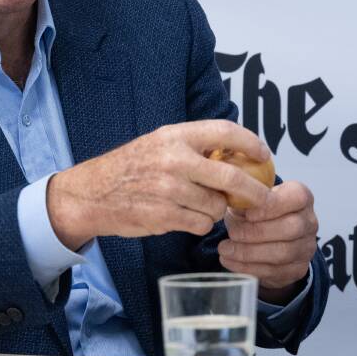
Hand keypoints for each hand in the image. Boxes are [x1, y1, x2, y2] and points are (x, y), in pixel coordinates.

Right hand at [46, 120, 271, 249]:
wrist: (93, 193)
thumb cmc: (130, 167)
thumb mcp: (159, 143)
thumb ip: (194, 147)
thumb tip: (238, 157)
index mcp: (175, 136)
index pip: (225, 131)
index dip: (251, 143)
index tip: (264, 155)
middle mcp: (174, 160)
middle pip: (232, 176)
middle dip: (254, 191)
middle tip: (263, 197)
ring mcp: (170, 190)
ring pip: (218, 205)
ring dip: (217, 209)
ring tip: (199, 204)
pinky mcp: (165, 216)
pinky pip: (202, 224)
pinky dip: (200, 223)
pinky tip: (185, 216)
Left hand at [217, 181, 317, 303]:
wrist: (268, 237)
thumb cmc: (257, 211)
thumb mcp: (252, 198)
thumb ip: (245, 198)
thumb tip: (230, 200)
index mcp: (301, 197)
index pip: (296, 197)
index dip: (271, 206)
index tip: (246, 213)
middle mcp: (309, 222)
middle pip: (291, 228)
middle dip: (257, 232)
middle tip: (232, 233)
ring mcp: (306, 247)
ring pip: (283, 253)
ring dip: (249, 252)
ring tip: (225, 249)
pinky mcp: (298, 269)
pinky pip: (275, 271)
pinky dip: (248, 267)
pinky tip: (229, 261)